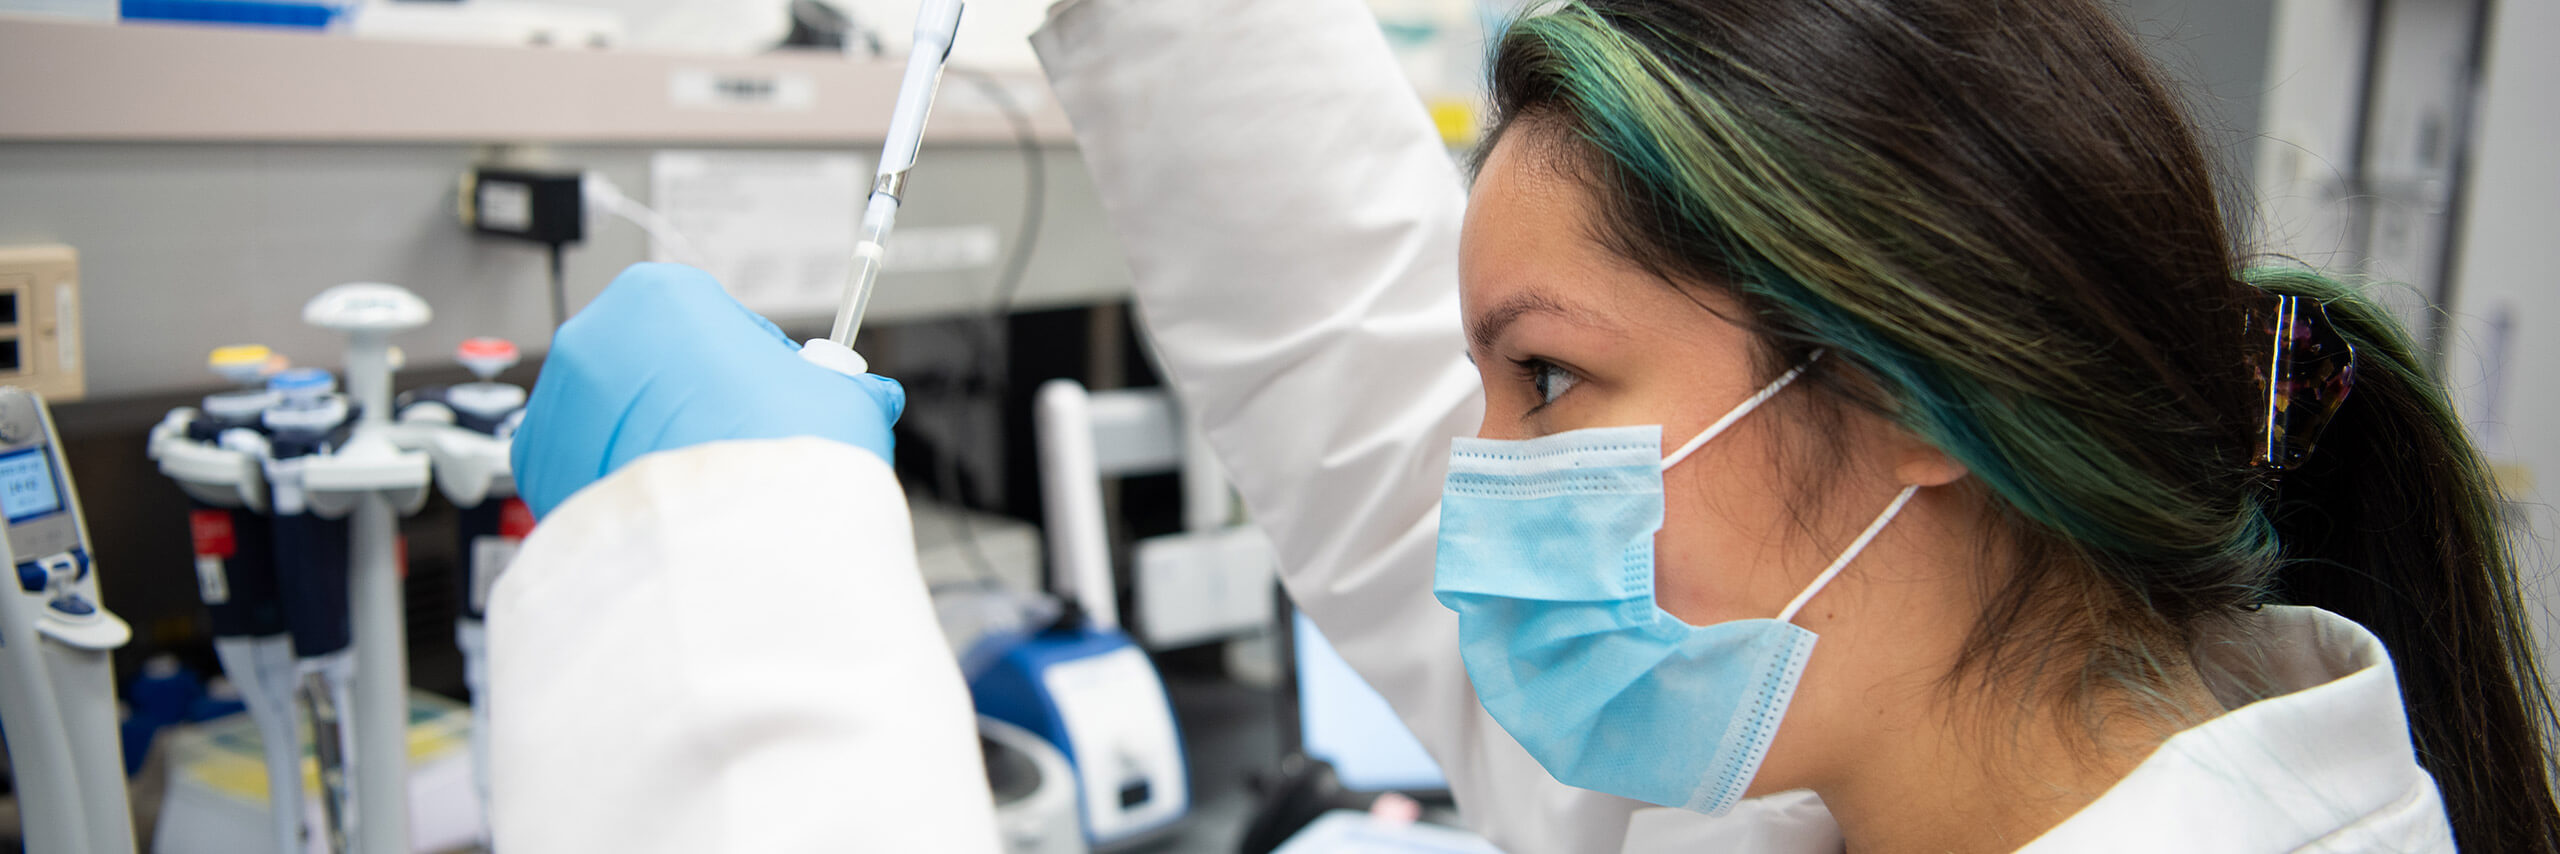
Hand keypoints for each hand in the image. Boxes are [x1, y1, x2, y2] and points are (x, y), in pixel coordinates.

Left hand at [511, 263, 904, 517]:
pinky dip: (624, 482)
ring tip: (709, 484)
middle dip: (699, 401)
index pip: (714, 317)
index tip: (773, 397)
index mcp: (662, 294)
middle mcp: (595, 334)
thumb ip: (843, 387)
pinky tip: (671, 507)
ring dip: (659, 442)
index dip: (754, 363)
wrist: (730, 545)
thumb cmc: (778, 457)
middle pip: (657, 363)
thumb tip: (865, 395)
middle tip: (744, 445)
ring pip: (618, 414)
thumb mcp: (841, 399)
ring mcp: (556, 399)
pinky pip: (587, 464)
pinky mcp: (536, 465)